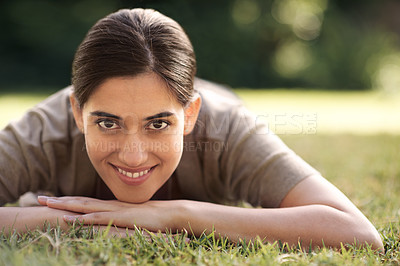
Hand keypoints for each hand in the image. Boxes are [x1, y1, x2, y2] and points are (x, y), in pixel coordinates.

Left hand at [38, 196, 178, 232]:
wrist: (167, 214)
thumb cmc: (151, 218)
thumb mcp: (131, 218)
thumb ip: (120, 219)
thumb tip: (112, 223)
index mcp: (110, 206)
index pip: (85, 201)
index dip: (68, 200)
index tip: (53, 199)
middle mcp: (108, 205)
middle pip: (79, 201)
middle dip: (59, 200)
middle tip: (39, 198)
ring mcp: (112, 211)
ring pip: (83, 207)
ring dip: (64, 205)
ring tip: (47, 204)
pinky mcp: (118, 218)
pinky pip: (96, 218)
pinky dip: (80, 218)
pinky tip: (68, 219)